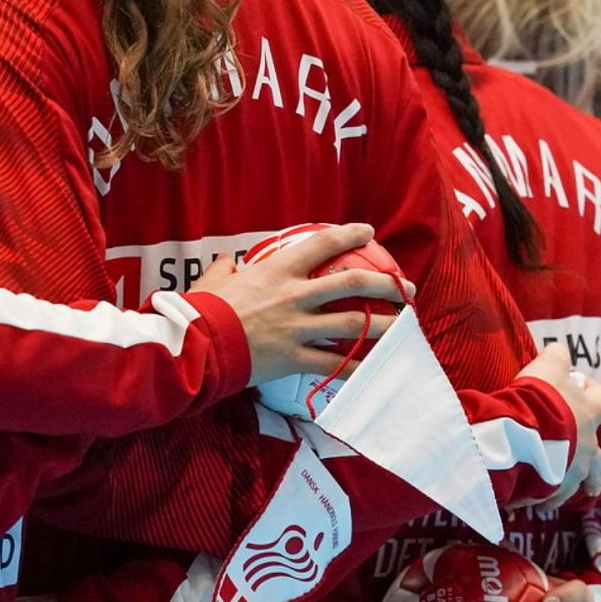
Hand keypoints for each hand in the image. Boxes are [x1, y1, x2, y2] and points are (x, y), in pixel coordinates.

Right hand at [191, 223, 413, 386]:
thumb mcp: (214, 281)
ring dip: (385, 325)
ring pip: (354, 324)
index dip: (349, 235)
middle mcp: (294, 296)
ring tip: (405, 326)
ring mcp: (297, 328)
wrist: (194, 345)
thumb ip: (226, 270)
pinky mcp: (295, 357)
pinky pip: (334, 364)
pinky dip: (356, 368)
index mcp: (277, 271)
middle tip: (405, 287)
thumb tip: (226, 263)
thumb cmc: (201, 310)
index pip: (322, 245)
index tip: (368, 232)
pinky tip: (374, 369)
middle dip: (384, 284)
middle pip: (352, 284)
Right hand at [516, 344, 600, 509]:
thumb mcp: (548, 366)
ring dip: (573, 486)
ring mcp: (574, 471)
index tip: (583, 387)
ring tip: (563, 494)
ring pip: (579, 483)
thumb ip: (556, 357)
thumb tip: (559, 351)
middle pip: (600, 459)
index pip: (600, 399)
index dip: (593, 391)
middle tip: (593, 471)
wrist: (525, 435)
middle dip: (597, 465)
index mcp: (590, 412)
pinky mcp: (554, 490)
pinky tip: (535, 500)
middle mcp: (589, 446)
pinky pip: (552, 497)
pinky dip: (545, 497)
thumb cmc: (540, 399)